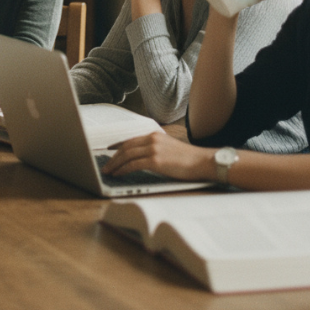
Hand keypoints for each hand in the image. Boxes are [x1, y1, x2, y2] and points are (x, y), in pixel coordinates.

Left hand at [100, 131, 215, 181]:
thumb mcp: (169, 147)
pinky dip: (123, 169)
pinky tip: (118, 174)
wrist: (203, 161)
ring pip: (127, 155)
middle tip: (105, 165)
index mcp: (154, 135)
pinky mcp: (156, 160)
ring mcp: (153, 149)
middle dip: (113, 157)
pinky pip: (133, 165)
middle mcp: (151, 139)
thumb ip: (156, 148)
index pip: (130, 140)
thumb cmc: (188, 159)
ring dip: (115, 164)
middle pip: (126, 147)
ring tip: (108, 171)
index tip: (109, 151)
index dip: (118, 146)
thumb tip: (143, 157)